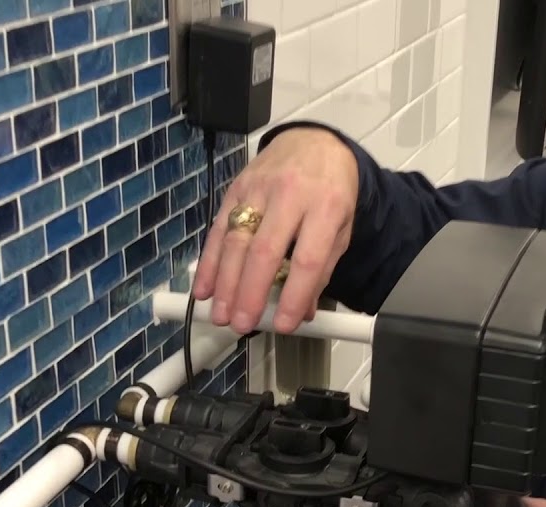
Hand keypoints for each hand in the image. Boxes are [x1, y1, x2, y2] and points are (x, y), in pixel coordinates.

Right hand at [192, 127, 358, 334]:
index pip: (307, 259)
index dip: (293, 296)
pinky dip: (209, 262)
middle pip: (264, 251)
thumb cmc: (331, 190)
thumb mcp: (342, 228)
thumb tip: (303, 311)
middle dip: (249, 293)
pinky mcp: (236, 188)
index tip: (284, 324)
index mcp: (326, 206)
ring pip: (235, 240)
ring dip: (225, 282)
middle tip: (242, 323)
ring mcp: (259, 189)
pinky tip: (204, 288)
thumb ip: (323, 269)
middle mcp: (290, 195)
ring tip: (221, 314)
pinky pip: (218, 228)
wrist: (315, 143)